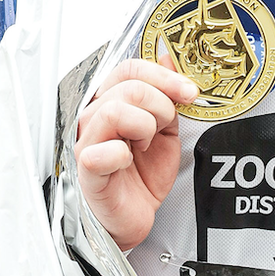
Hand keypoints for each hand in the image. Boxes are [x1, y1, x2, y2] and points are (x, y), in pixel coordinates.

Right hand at [75, 58, 197, 250]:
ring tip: (144, 145)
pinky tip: (127, 161)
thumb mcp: (165, 130)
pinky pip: (101, 151)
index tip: (188, 91)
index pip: (130, 69)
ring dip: (143, 127)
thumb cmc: (141, 177)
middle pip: (128, 87)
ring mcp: (87, 142)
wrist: (134, 217)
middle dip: (160, 105)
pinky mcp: (86, 169)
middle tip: (164, 127)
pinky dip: (122, 154)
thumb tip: (168, 59)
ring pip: (114, 110)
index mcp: (112, 103)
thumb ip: (166, 97)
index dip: (164, 75)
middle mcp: (94, 117)